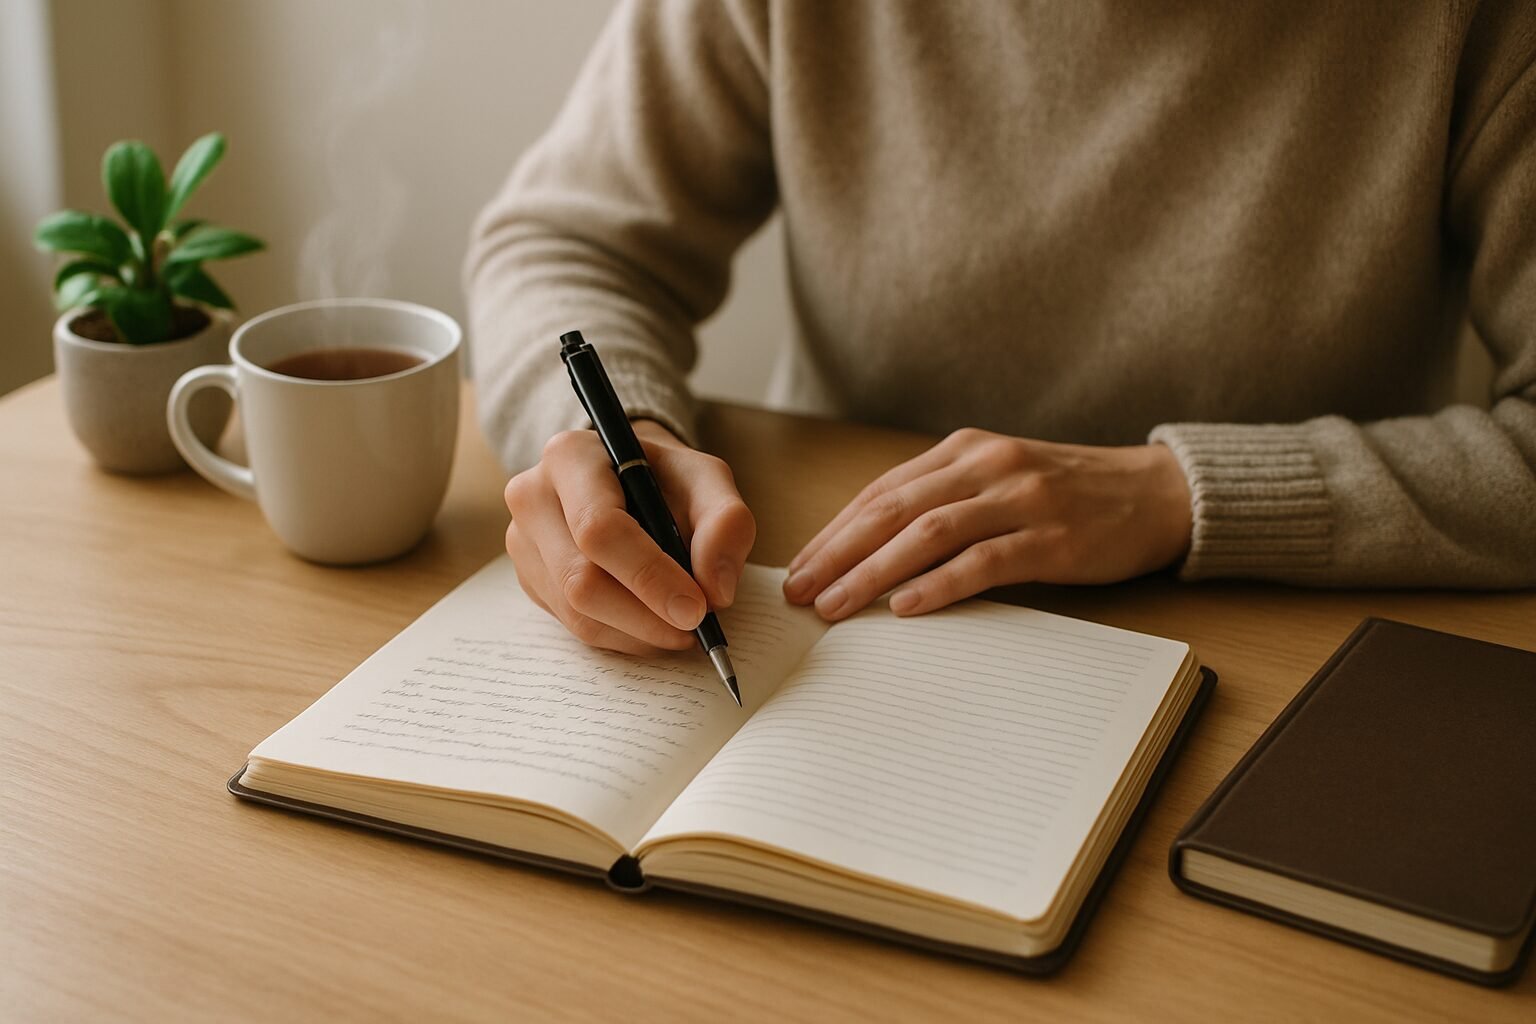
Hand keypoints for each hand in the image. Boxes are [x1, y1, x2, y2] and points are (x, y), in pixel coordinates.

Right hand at [504, 420, 755, 653]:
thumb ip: (726, 523)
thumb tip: (715, 591)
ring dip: (638, 633)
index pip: (599, 528)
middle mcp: (532, 497)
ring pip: (577, 612)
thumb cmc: (668, 479)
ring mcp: (523, 542)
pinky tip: (652, 624)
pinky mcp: (530, 579)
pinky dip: (623, 636)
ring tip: (680, 628)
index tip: (696, 608)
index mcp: (570, 457)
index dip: (649, 576)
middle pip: (580, 579)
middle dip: (646, 615)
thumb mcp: (709, 481)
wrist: (629, 481)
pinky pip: (574, 626)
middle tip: (694, 627)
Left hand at [783, 428, 1191, 619]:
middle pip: (893, 510)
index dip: (835, 530)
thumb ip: (943, 501)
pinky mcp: (1052, 537)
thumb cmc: (1068, 493)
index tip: (800, 566)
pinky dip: (939, 585)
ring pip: (928, 534)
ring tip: (836, 605)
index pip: (882, 492)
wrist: (1156, 492)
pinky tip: (905, 607)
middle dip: (838, 552)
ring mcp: (1021, 498)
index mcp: (964, 450)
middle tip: (800, 590)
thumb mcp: (998, 480)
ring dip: (873, 572)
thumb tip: (871, 548)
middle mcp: (987, 465)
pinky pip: (983, 561)